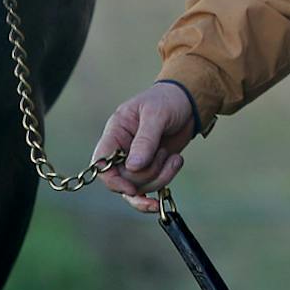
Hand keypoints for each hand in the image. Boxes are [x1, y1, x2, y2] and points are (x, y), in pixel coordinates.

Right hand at [93, 83, 195, 213]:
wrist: (188, 102)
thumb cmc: (167, 101)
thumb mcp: (156, 115)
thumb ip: (145, 140)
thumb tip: (132, 167)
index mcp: (115, 133)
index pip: (101, 164)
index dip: (112, 180)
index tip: (132, 188)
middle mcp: (122, 150)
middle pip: (124, 179)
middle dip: (148, 174)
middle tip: (164, 152)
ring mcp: (138, 160)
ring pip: (140, 186)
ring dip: (161, 176)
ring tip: (174, 156)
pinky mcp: (153, 166)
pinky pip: (153, 184)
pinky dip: (165, 180)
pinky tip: (176, 163)